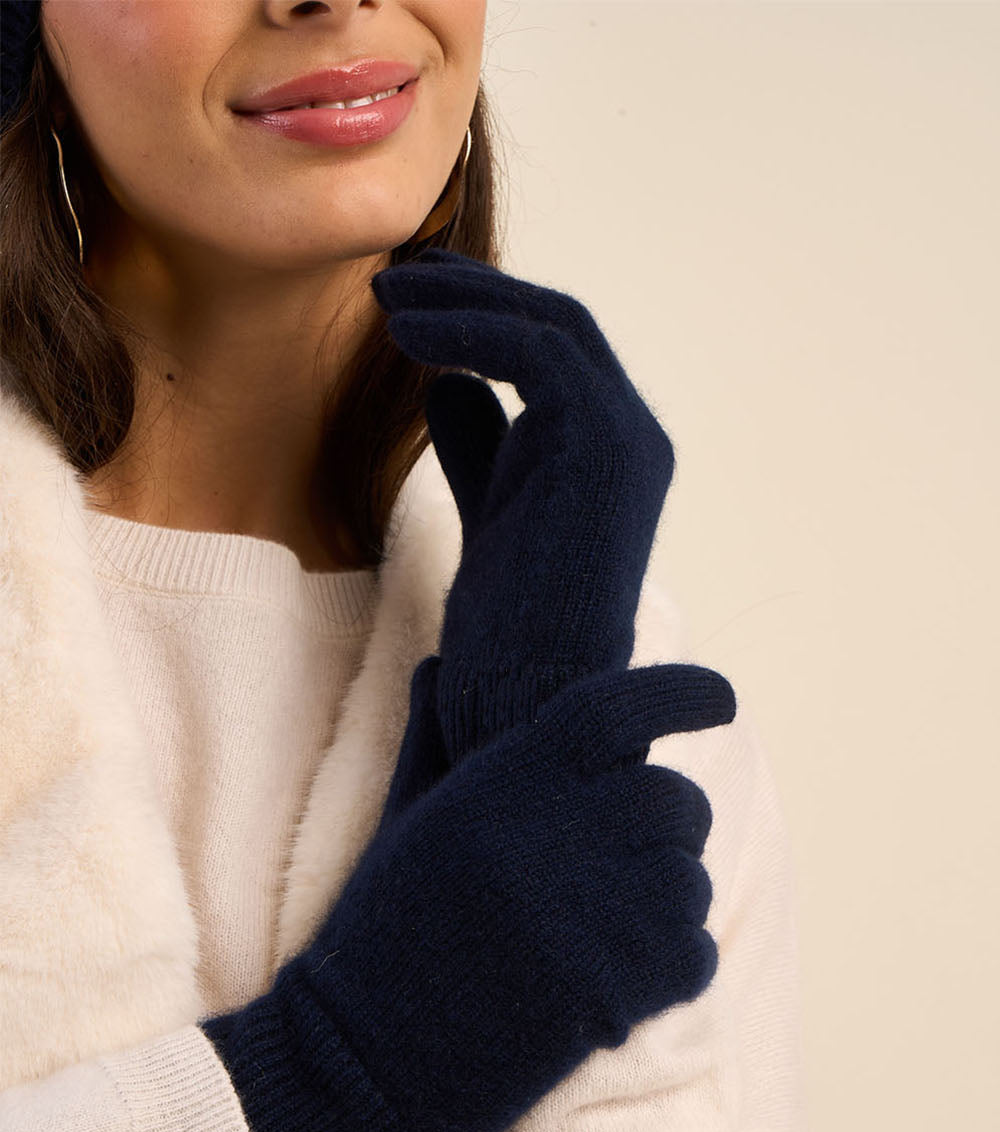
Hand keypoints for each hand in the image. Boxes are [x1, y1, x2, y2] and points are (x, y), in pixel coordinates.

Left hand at [372, 248, 679, 760]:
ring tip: (385, 299)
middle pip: (557, 321)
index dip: (482, 312)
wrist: (526, 696)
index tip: (408, 302)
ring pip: (550, 324)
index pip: (555, 348)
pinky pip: (536, 353)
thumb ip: (480, 447)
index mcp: (611, 448)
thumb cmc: (508, 624)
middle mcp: (633, 434)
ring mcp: (627, 437)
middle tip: (391, 281)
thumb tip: (445, 382)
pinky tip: (408, 340)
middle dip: (470, 291)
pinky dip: (470, 332)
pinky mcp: (604, 446)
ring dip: (461, 301)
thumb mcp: (489, 511)